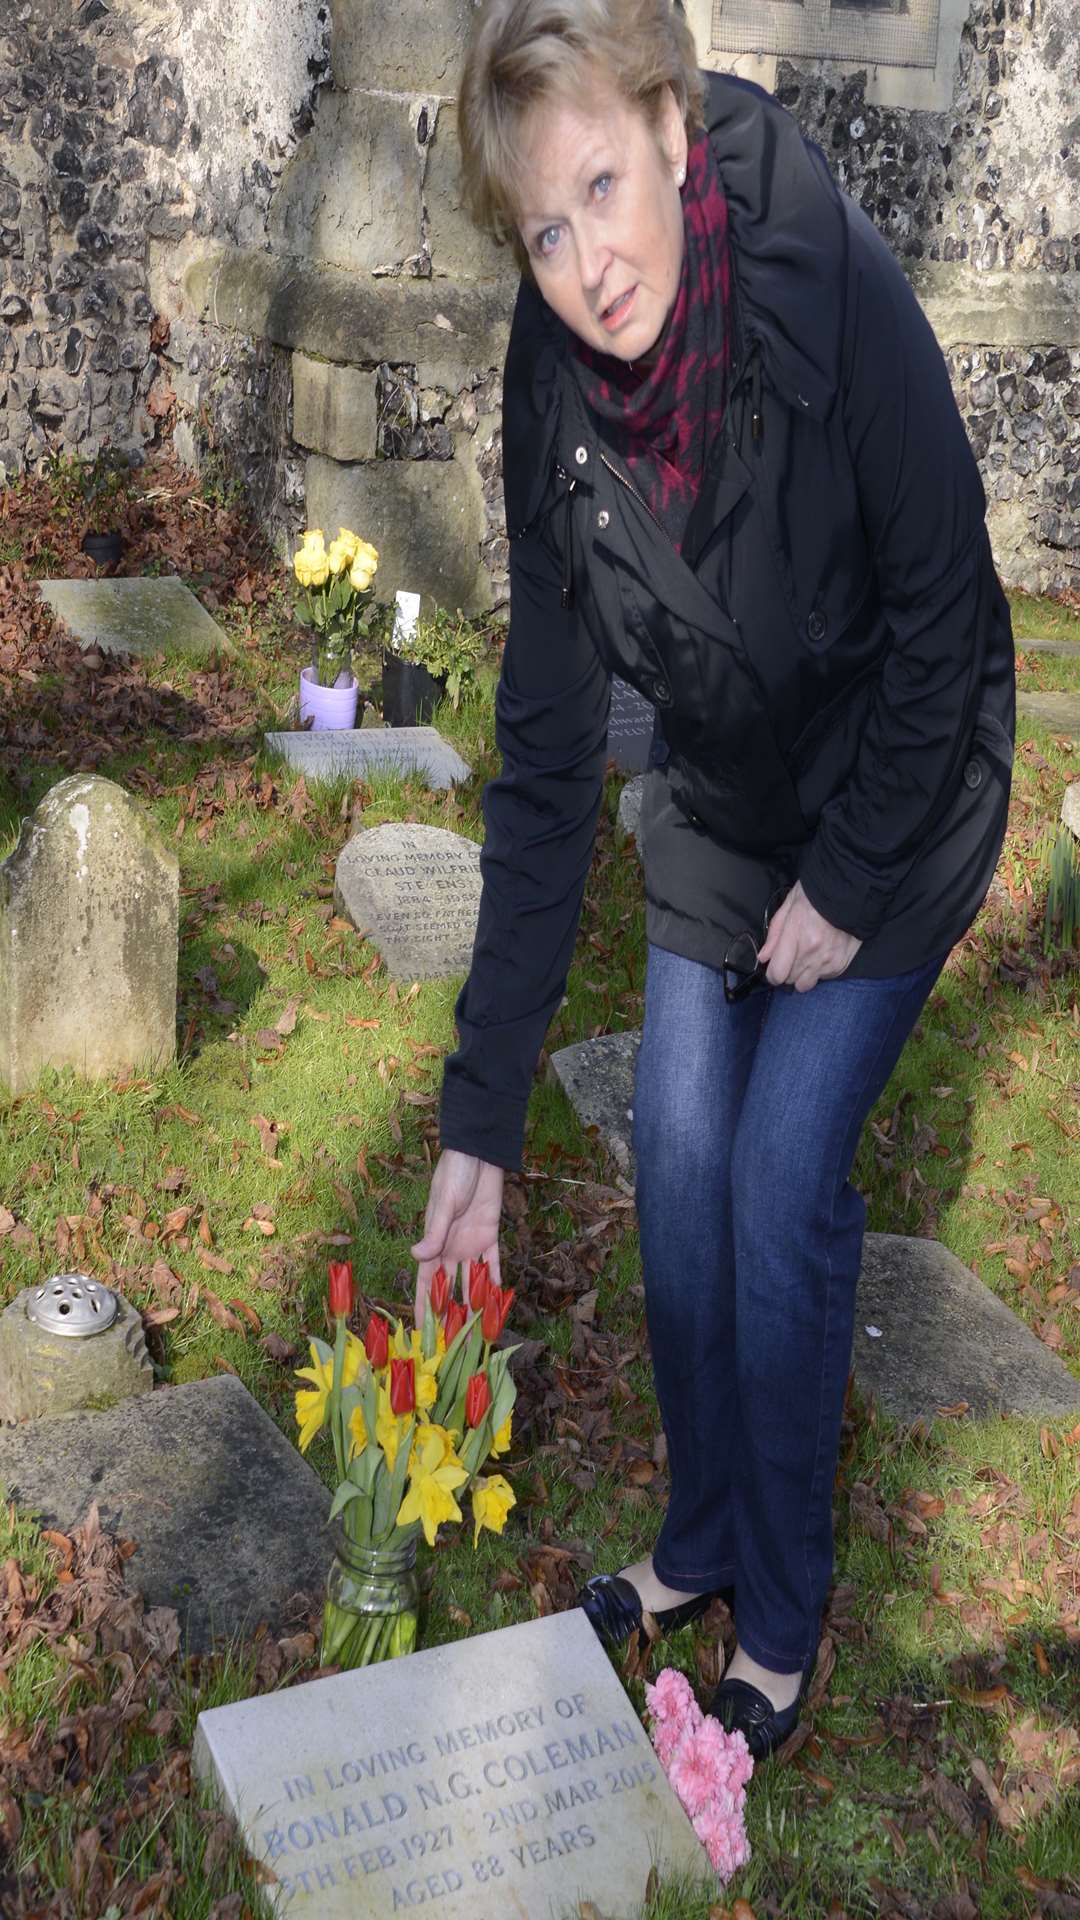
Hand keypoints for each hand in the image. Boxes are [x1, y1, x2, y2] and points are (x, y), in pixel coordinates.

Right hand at [411, 1150, 504, 1320]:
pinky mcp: (491, 1236)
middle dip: (451, 1312)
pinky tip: (499, 1301)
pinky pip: (493, 1263)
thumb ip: (435, 1233)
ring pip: (472, 1280)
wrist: (478, 1155)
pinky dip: (496, 1281)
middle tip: (454, 1340)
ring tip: (477, 1328)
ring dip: (474, 1302)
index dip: (424, 1306)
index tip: (422, 1331)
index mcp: (434, 1243)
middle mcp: (451, 1249)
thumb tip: (418, 1258)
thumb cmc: (453, 1175)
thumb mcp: (443, 1204)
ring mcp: (471, 1244)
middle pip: (450, 1287)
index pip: (426, 1282)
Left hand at [757, 879, 861, 992]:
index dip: (772, 973)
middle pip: (790, 981)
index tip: (774, 967)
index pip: (777, 974)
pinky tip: (821, 954)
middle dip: (787, 971)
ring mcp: (829, 961)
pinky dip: (820, 971)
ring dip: (803, 974)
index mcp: (796, 937)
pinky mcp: (841, 964)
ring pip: (806, 985)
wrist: (851, 893)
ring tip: (807, 957)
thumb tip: (764, 957)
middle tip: (792, 955)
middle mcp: (812, 954)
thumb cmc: (817, 895)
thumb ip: (775, 934)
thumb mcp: (789, 905)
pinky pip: (824, 978)